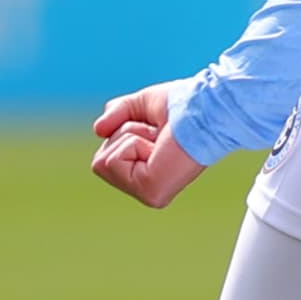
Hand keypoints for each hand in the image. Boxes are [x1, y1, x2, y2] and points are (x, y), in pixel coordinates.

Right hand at [90, 81, 201, 209]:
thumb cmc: (181, 106)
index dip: (124, 132)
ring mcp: (149, 193)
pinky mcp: (151, 193)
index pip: (106, 157)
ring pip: (102, 161)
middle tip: (157, 135)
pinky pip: (112, 162)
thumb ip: (116, 115)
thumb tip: (97, 130)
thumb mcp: (139, 106)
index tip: (155, 130)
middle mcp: (147, 187)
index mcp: (147, 172)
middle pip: (100, 161)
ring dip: (129, 139)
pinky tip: (158, 147)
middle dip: (124, 136)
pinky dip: (132, 144)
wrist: (203, 109)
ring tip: (159, 140)